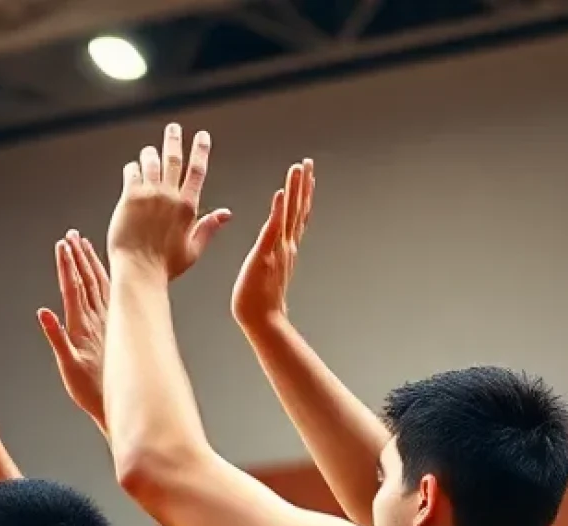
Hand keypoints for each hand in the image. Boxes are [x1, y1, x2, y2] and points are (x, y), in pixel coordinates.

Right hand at [39, 230, 110, 426]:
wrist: (116, 401)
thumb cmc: (90, 390)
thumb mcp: (67, 367)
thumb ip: (56, 337)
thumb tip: (43, 313)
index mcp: (83, 326)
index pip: (73, 288)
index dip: (66, 265)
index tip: (61, 245)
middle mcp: (98, 319)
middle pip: (87, 280)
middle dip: (78, 255)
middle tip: (71, 236)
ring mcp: (109, 321)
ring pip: (100, 283)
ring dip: (91, 262)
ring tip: (84, 244)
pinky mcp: (116, 327)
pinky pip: (110, 294)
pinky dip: (104, 277)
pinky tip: (102, 270)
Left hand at [107, 124, 230, 279]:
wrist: (138, 272)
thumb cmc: (164, 267)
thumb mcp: (193, 250)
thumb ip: (208, 228)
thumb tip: (227, 214)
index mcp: (187, 207)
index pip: (197, 170)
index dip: (201, 150)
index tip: (202, 137)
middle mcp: (170, 196)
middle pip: (174, 158)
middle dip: (174, 140)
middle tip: (174, 128)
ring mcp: (150, 195)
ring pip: (152, 162)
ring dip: (151, 154)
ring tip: (149, 151)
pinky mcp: (130, 198)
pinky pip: (132, 173)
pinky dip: (133, 168)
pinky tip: (132, 168)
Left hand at [232, 159, 312, 334]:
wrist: (263, 320)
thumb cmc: (260, 301)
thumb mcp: (268, 271)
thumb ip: (272, 256)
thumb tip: (274, 250)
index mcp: (285, 248)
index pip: (296, 216)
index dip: (303, 195)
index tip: (307, 175)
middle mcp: (286, 245)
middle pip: (297, 209)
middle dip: (303, 185)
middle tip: (307, 162)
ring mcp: (278, 249)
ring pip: (289, 214)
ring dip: (294, 190)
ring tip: (298, 169)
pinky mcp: (265, 255)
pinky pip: (272, 230)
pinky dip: (278, 211)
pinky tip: (280, 194)